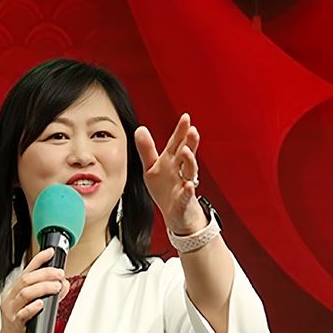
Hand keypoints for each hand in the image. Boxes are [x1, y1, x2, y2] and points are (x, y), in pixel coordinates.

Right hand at [0, 247, 68, 332]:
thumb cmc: (21, 329)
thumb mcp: (34, 308)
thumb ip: (50, 295)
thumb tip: (64, 284)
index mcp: (15, 291)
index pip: (27, 270)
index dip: (39, 260)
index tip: (50, 252)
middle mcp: (11, 298)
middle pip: (26, 279)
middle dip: (45, 273)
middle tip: (59, 274)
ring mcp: (12, 311)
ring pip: (25, 292)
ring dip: (42, 287)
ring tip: (56, 286)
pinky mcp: (15, 324)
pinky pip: (23, 313)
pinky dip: (32, 307)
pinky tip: (41, 304)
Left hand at [134, 113, 207, 235]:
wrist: (176, 214)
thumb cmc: (165, 188)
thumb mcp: (152, 167)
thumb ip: (147, 149)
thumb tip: (140, 128)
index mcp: (172, 161)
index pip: (177, 143)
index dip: (181, 131)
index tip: (186, 117)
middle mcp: (181, 170)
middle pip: (186, 154)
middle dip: (190, 142)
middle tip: (192, 130)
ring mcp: (184, 184)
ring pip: (189, 172)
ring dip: (189, 161)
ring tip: (186, 151)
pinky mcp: (184, 200)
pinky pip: (187, 195)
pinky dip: (188, 191)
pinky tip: (188, 186)